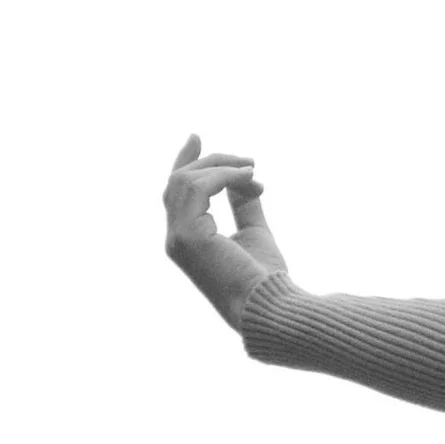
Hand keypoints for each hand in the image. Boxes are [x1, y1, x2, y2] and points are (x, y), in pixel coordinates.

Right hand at [163, 131, 288, 330]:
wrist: (269, 305)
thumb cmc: (265, 276)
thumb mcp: (254, 230)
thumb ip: (244, 203)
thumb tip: (243, 176)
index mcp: (187, 239)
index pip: (176, 194)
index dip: (184, 163)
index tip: (197, 138)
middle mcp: (175, 239)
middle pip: (178, 183)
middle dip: (209, 160)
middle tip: (248, 160)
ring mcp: (177, 238)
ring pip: (186, 180)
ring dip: (221, 167)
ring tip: (253, 170)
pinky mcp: (188, 236)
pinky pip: (197, 187)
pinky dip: (223, 175)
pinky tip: (249, 177)